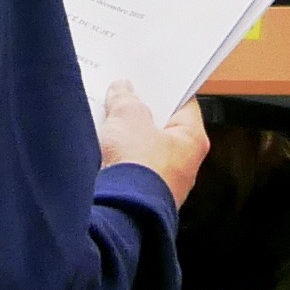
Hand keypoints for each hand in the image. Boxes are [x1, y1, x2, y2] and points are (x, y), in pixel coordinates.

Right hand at [95, 76, 208, 198]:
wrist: (120, 212)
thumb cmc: (137, 167)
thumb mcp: (128, 117)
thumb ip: (125, 99)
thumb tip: (122, 91)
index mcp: (192, 140)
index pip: (184, 104)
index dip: (164, 88)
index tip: (147, 77)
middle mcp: (182, 164)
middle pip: (161, 127)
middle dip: (139, 112)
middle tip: (121, 94)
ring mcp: (161, 183)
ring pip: (142, 149)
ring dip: (124, 136)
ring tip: (104, 117)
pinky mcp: (138, 196)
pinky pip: (127, 169)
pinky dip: (114, 157)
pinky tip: (97, 145)